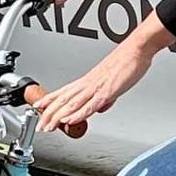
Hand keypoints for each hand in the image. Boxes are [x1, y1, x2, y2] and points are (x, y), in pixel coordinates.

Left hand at [34, 15, 173, 131]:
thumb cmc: (127, 61)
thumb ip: (106, 96)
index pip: (64, 92)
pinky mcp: (107, 92)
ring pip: (72, 104)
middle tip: (39, 126)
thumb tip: (102, 106)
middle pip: (63, 100)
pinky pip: (89, 105)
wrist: (137, 49)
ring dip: (58, 116)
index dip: (49, 100)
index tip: (38, 107)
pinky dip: (77, 114)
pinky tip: (69, 120)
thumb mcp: (113, 82)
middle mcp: (88, 83)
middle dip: (49, 114)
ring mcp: (96, 87)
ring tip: (48, 126)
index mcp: (88, 80)